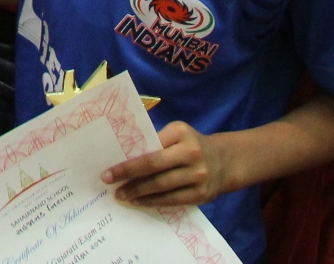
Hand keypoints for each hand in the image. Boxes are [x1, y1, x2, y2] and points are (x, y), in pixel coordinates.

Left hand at [103, 122, 231, 207]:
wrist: (225, 161)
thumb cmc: (191, 145)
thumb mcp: (177, 135)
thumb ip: (156, 143)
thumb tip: (123, 158)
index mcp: (180, 132)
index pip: (149, 146)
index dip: (127, 160)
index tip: (108, 168)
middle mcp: (191, 152)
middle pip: (153, 166)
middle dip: (127, 175)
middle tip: (108, 182)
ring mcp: (197, 175)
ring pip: (161, 186)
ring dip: (137, 192)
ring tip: (121, 195)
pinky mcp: (201, 194)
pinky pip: (172, 200)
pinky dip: (152, 201)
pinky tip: (139, 201)